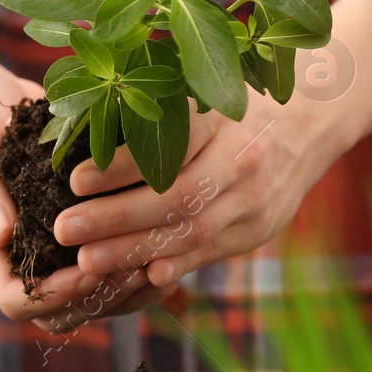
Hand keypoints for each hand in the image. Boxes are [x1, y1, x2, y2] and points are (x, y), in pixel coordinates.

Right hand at [0, 61, 173, 325]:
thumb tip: (1, 235)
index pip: (17, 298)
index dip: (57, 293)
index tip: (93, 267)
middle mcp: (7, 259)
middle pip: (54, 312)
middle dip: (98, 297)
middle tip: (139, 268)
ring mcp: (36, 252)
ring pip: (81, 302)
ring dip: (120, 292)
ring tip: (158, 265)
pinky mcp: (62, 238)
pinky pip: (97, 273)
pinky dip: (127, 271)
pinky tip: (161, 251)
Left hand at [52, 88, 349, 289]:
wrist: (308, 123)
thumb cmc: (227, 105)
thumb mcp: (198, 92)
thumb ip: (150, 109)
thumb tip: (74, 125)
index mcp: (220, 118)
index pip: (168, 144)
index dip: (121, 165)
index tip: (75, 179)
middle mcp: (241, 159)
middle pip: (175, 197)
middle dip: (114, 219)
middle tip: (63, 230)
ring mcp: (253, 199)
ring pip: (190, 232)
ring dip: (133, 252)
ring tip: (85, 262)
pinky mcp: (256, 230)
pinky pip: (209, 254)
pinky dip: (172, 267)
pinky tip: (136, 279)